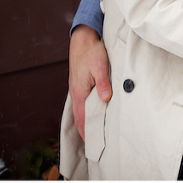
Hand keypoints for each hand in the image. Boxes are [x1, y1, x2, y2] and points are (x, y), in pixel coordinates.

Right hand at [68, 25, 112, 140]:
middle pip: (80, 117)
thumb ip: (103, 83)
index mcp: (79, 91)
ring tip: (95, 132)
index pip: (82, 118)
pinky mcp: (82, 83)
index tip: (92, 143)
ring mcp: (78, 88)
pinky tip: (94, 112)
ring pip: (81, 109)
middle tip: (95, 143)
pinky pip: (84, 101)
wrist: (83, 39)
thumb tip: (105, 99)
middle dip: (86, 130)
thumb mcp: (99, 67)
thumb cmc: (91, 52)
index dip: (86, 131)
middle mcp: (77, 92)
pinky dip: (87, 111)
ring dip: (87, 121)